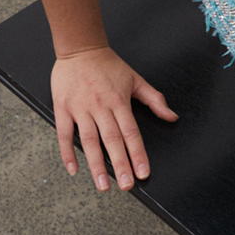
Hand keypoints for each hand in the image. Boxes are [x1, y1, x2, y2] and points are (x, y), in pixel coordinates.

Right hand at [51, 47, 177, 191]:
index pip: (131, 133)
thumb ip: (154, 100)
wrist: (80, 47)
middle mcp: (100, 106)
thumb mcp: (135, 79)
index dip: (137, 154)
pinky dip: (67, 153)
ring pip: (88, 141)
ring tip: (102, 185)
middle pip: (111, 140)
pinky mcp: (63, 107)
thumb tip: (171, 116)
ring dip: (95, 165)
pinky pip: (64, 134)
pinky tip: (74, 169)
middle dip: (120, 165)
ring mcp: (80, 108)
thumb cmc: (108, 64)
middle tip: (125, 186)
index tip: (142, 173)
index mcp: (119, 101)